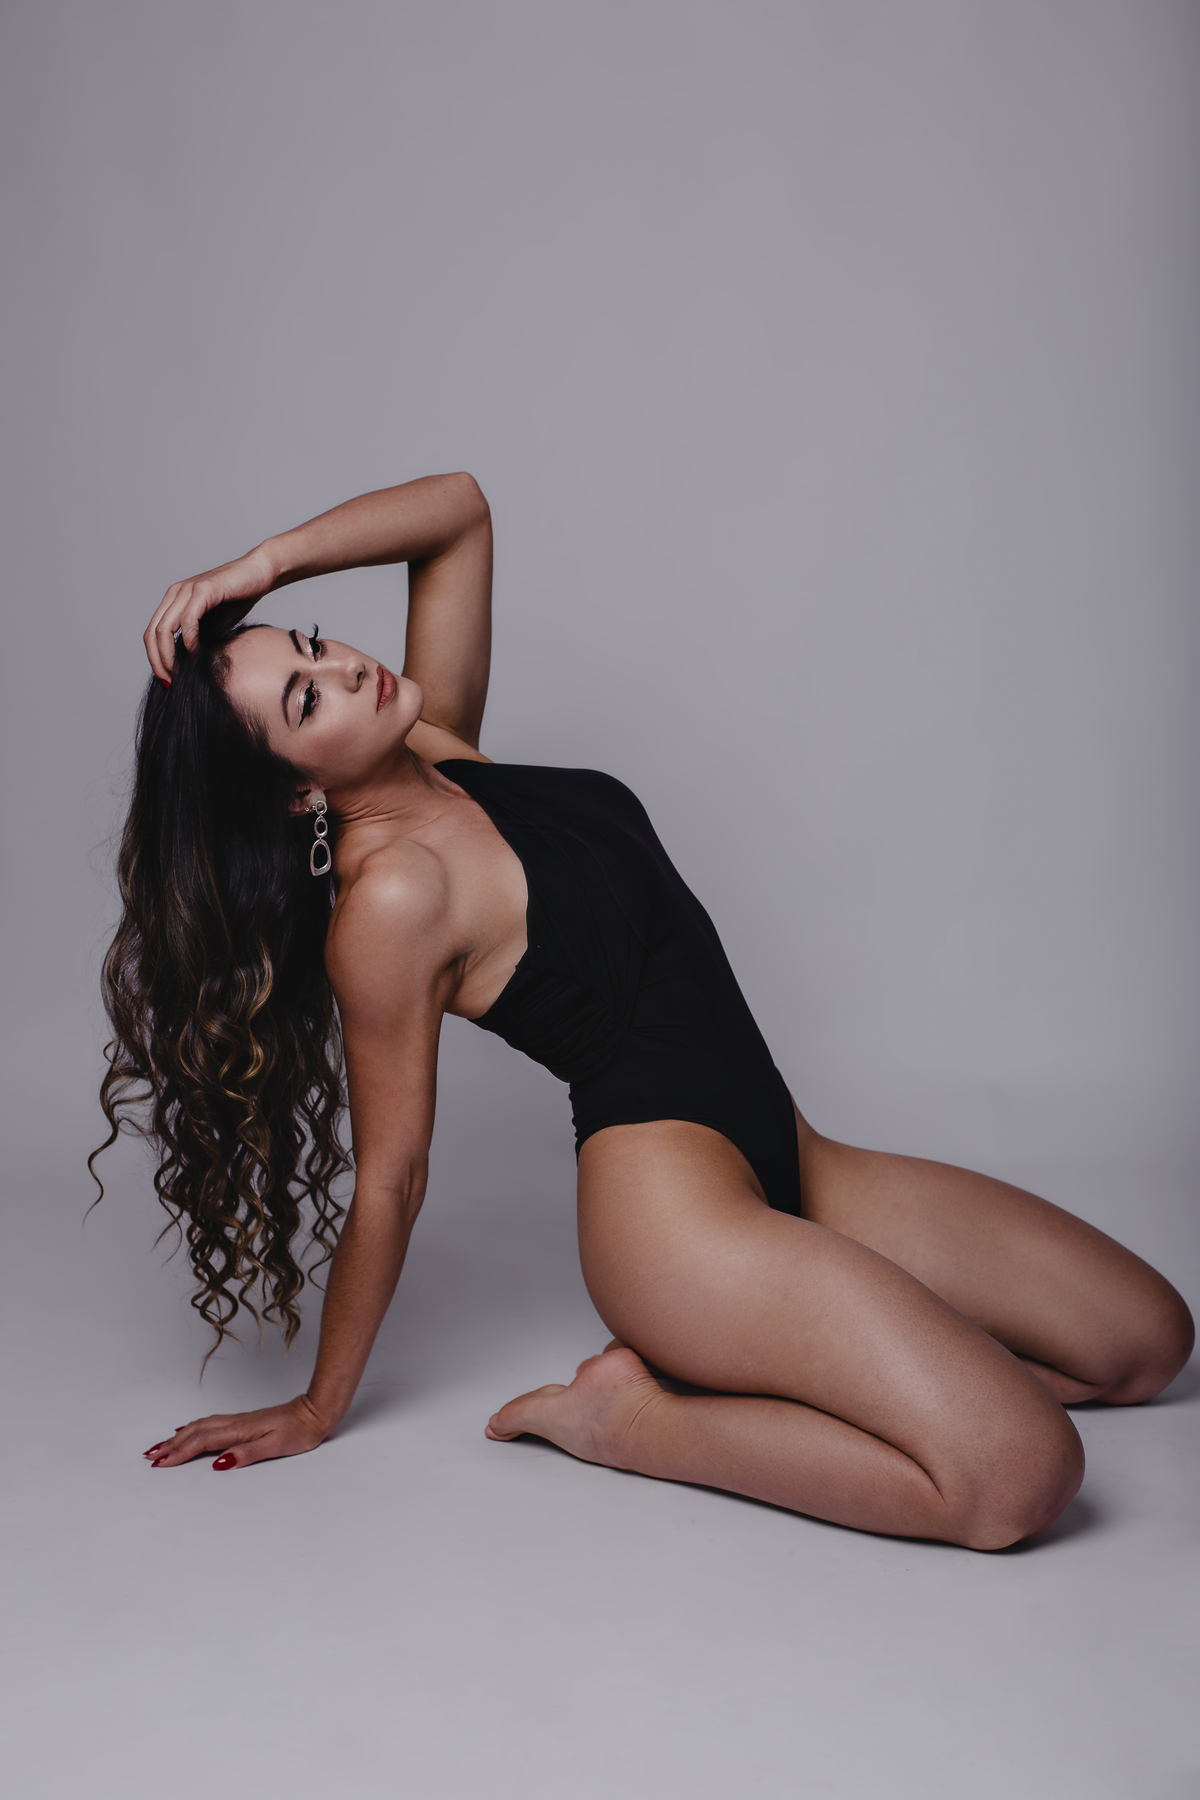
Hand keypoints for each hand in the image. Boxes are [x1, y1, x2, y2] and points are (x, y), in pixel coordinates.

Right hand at [142, 1394, 330, 1471]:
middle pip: (195, 1432)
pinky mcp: (244, 1421)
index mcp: (239, 1430)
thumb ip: (246, 1454)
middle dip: (171, 1445)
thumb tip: (218, 1463)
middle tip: (150, 1456)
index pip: (202, 1442)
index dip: (179, 1453)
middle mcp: (235, 1423)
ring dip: (179, 1436)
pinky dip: (194, 1428)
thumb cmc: (299, 1431)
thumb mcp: (275, 1446)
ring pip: (201, 1426)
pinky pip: (210, 1423)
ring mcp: (238, 1420)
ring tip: (161, 1445)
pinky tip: (189, 1429)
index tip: (160, 1463)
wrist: (315, 1412)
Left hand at [144, 542, 277, 682]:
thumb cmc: (240, 598)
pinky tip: (196, 653)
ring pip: (164, 628)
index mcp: (174, 600)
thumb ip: (198, 638)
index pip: (152, 633)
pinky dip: (190, 640)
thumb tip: (186, 665)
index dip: (155, 659)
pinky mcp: (203, 589)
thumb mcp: (214, 623)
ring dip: (169, 655)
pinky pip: (188, 620)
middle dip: (158, 661)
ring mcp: (187, 590)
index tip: (167, 680)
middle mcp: (175, 593)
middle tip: (170, 682)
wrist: (260, 573)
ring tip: (180, 672)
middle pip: (152, 633)